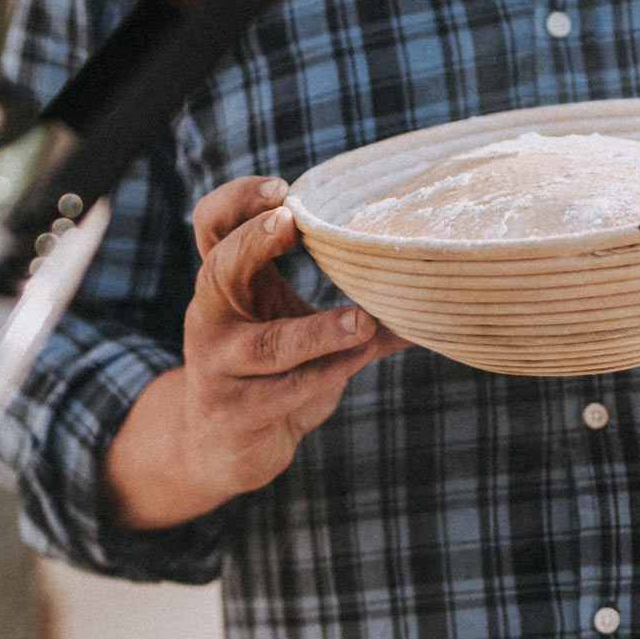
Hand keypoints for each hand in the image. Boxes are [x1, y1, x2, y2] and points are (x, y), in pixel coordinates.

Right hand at [104, 176, 407, 529]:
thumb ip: (350, 306)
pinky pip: (287, 392)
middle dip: (252, 243)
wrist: (222, 449)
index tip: (282, 189)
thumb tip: (429, 287)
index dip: (236, 201)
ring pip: (266, 344)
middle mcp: (210, 320)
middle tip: (290, 221)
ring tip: (362, 320)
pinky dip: (330, 373)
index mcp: (224, 286)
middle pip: (218, 270)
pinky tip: (363, 358)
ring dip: (317, 331)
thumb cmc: (268, 374)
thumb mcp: (296, 328)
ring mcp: (218, 368)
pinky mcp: (237, 414)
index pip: (212, 227)